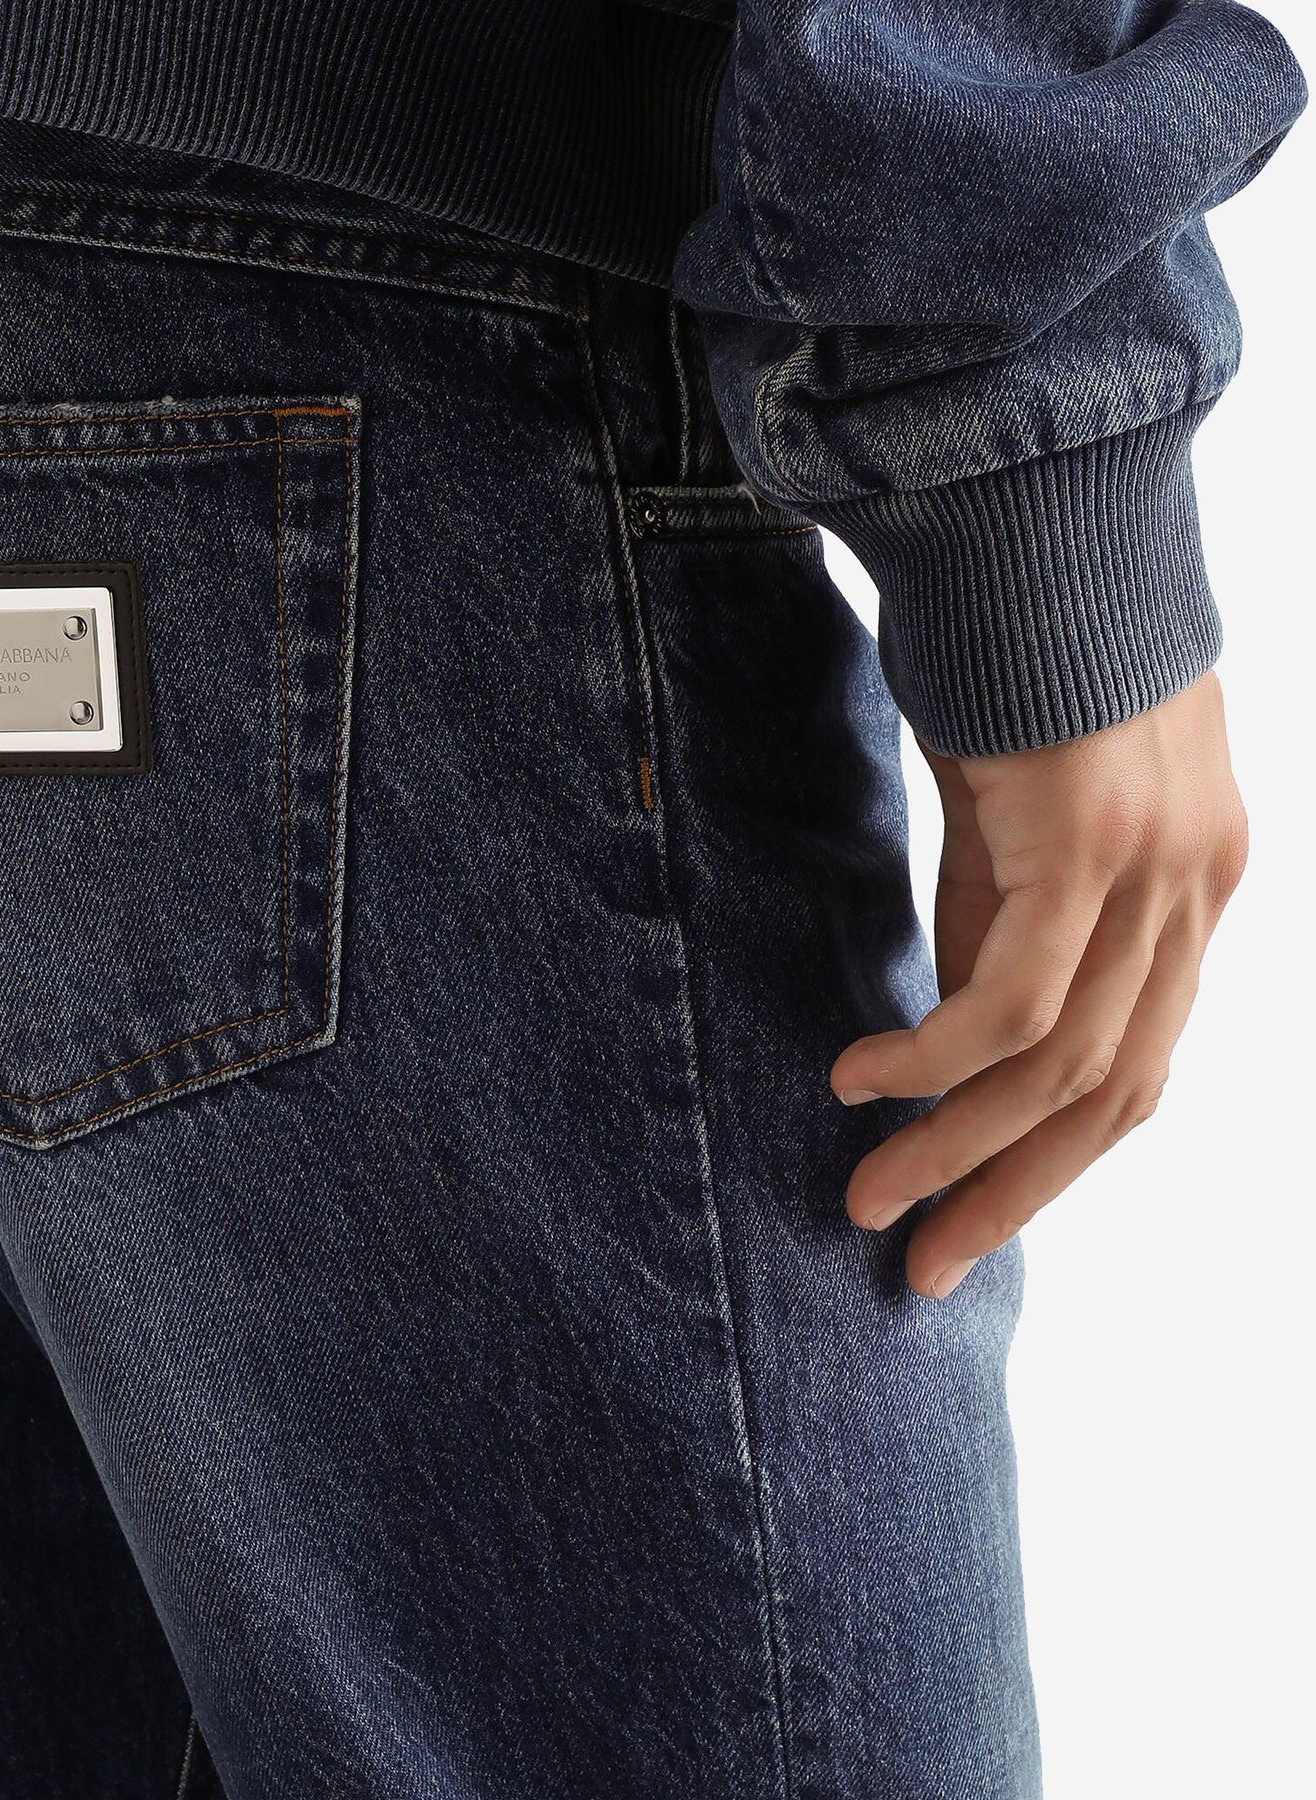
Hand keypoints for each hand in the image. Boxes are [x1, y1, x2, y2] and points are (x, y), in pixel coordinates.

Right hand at [831, 670, 1247, 1298]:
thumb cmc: (1012, 656)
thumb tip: (953, 1027)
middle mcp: (1199, 893)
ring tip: (865, 1190)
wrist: (1030, 517)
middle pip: (1115, 1095)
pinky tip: (861, 1079)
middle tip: (916, 1260)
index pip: (1138, 1069)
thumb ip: (1006, 920)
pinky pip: (1013, 999)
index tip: (961, 1225)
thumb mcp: (1017, 817)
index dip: (1048, 1165)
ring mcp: (1159, 871)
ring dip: (956, 1145)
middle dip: (1009, 1192)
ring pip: (1066, 1066)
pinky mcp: (1092, 845)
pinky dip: (931, 1058)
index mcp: (1195, 890)